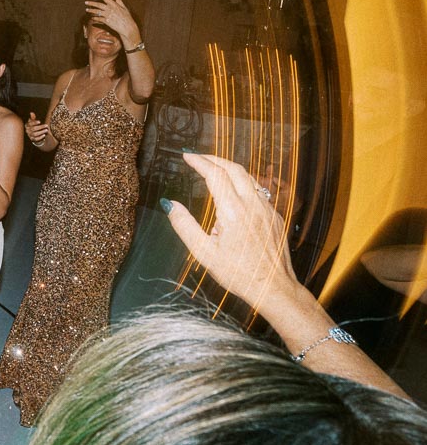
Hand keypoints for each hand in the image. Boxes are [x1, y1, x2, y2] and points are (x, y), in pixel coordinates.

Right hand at [26, 112, 49, 145]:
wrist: (35, 134)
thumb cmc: (34, 126)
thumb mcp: (34, 122)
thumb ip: (33, 118)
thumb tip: (31, 112)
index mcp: (27, 125)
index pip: (30, 123)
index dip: (34, 122)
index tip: (40, 121)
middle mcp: (27, 130)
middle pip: (33, 129)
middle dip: (40, 127)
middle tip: (46, 125)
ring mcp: (29, 135)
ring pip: (35, 134)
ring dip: (41, 132)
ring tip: (46, 130)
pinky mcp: (32, 139)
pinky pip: (36, 139)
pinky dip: (40, 137)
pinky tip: (44, 135)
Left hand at [84, 0, 141, 45]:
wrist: (127, 27)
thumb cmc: (127, 17)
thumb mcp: (124, 7)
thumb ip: (119, 0)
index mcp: (114, 5)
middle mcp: (110, 9)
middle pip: (99, 5)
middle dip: (91, 3)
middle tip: (86, 2)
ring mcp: (108, 15)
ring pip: (97, 12)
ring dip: (91, 11)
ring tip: (87, 10)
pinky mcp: (107, 21)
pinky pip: (99, 19)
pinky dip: (95, 18)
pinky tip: (92, 18)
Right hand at [162, 153, 299, 313]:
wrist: (274, 288)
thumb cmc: (238, 274)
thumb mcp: (203, 253)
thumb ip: (184, 225)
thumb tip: (170, 205)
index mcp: (233, 212)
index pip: (215, 175)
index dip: (199, 161)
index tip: (187, 156)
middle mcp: (252, 205)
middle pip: (234, 168)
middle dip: (214, 158)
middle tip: (198, 157)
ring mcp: (267, 209)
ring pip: (249, 177)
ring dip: (230, 168)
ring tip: (214, 168)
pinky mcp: (275, 216)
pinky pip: (258, 191)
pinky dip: (243, 182)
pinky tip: (235, 191)